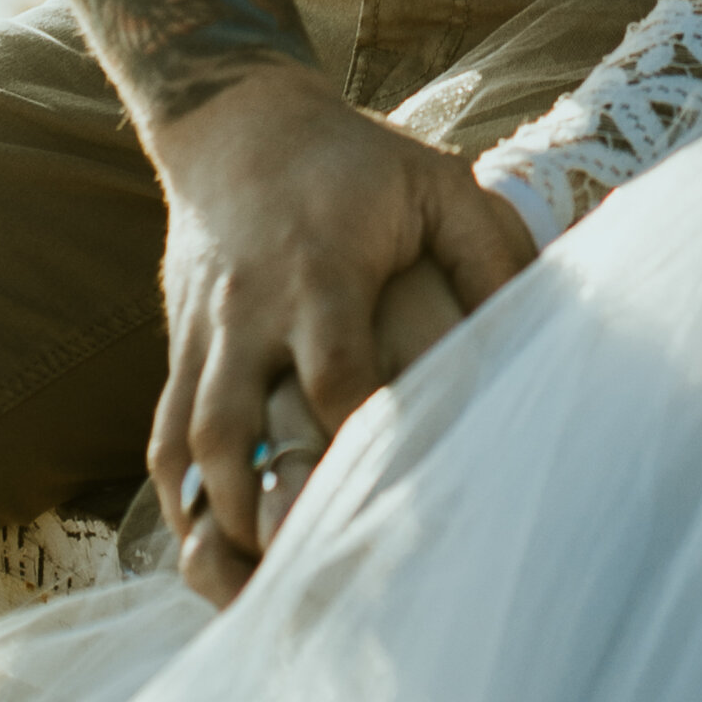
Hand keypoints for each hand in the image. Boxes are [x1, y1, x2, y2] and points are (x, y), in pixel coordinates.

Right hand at [152, 70, 532, 608]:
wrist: (236, 120)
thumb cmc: (356, 160)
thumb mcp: (438, 183)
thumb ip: (491, 254)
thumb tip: (539, 333)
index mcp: (320, 269)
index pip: (334, 371)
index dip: (362, 438)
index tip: (398, 495)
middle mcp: (250, 308)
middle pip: (233, 426)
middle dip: (262, 507)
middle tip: (311, 571)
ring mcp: (202, 332)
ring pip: (187, 444)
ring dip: (215, 520)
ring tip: (262, 581)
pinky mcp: (177, 345)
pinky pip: (162, 437)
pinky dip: (181, 499)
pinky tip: (212, 544)